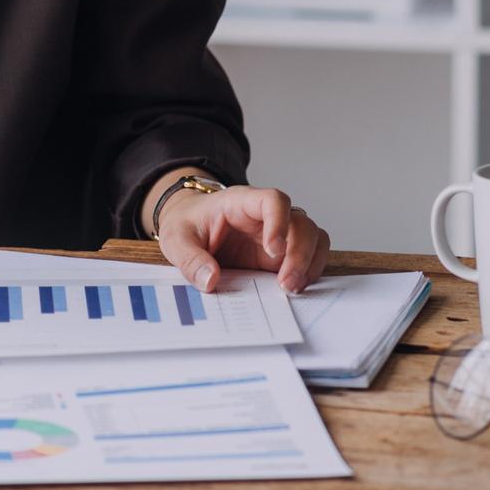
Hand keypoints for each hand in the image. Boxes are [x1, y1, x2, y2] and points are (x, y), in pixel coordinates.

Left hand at [155, 185, 328, 293]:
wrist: (190, 228)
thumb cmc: (187, 225)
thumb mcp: (175, 239)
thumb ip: (189, 258)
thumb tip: (210, 281)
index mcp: (242, 203)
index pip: (273, 200)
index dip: (279, 222)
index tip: (273, 250)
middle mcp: (267, 217)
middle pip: (301, 223)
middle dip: (300, 254)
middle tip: (285, 283)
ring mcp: (279, 235)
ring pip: (313, 238)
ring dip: (310, 263)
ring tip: (292, 288)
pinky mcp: (282, 255)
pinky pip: (310, 257)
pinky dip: (309, 272)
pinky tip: (295, 288)